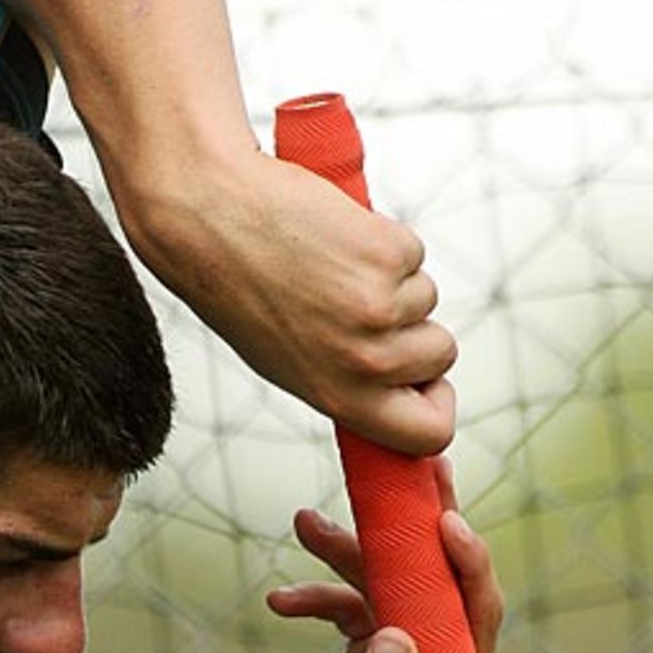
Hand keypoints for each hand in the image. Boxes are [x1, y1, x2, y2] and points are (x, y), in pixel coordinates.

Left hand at [145, 150, 456, 456]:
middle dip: (417, 329)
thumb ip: (347, 381)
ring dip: (395, 280)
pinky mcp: (388, 254)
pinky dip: (386, 242)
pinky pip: (414, 253)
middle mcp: (363, 362)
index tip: (427, 385)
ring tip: (335, 269)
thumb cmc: (242, 290)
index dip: (438, 409)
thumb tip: (402, 388)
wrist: (210, 219)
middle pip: (441, 355)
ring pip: (428, 298)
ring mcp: (379, 308)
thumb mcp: (288, 362)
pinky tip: (337, 239)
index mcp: (337, 397)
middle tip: (363, 306)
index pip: (427, 434)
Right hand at [259, 459, 501, 652]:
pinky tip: (278, 600)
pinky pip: (351, 612)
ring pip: (386, 586)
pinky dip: (317, 598)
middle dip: (412, 526)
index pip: (475, 606)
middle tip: (399, 469)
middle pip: (434, 579)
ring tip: (303, 525)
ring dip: (347, 554)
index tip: (439, 515)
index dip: (464, 557)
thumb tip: (394, 639)